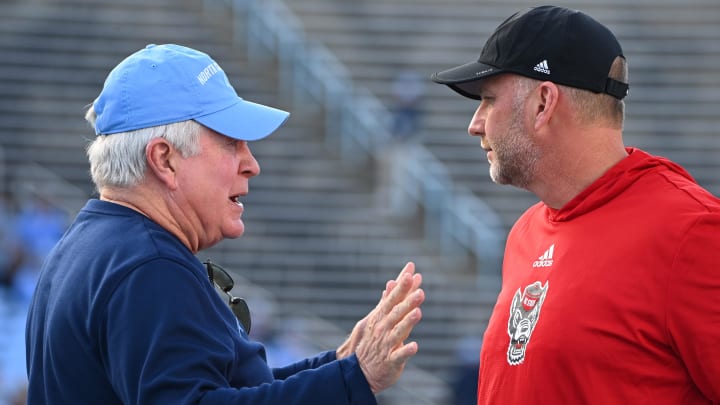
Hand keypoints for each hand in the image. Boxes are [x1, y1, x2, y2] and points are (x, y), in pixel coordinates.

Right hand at [336, 262, 423, 393]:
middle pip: (397, 312)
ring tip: (418, 312)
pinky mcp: (390, 361)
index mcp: (381, 318)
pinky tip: (414, 346)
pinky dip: (406, 351)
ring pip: (398, 332)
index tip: (412, 270)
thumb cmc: (372, 342)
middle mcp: (383, 329)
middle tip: (420, 290)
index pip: (393, 297)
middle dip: (408, 301)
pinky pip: (398, 356)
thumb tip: (392, 282)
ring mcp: (386, 345)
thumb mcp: (377, 319)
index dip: (402, 284)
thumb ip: (387, 301)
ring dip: (407, 322)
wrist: (358, 371)